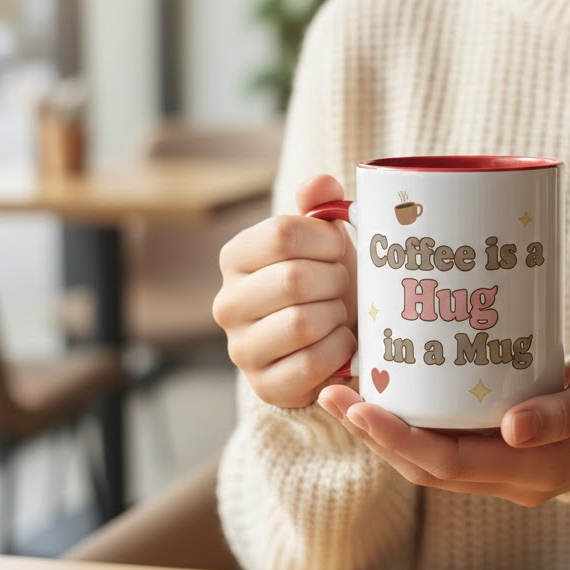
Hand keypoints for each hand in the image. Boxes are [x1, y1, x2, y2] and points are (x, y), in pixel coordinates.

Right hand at [212, 173, 358, 407]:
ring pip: (302, 323)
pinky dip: (339, 350)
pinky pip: (312, 363)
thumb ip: (320, 205)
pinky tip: (341, 343)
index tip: (339, 248)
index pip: (282, 233)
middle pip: (294, 279)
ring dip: (337, 315)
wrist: (334, 337)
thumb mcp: (325, 239)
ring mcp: (241, 348)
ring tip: (338, 312)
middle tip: (341, 285)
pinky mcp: (264, 385)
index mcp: (237, 256)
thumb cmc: (329, 281)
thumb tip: (321, 184)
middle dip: (334, 280)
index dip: (326, 239)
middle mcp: (228, 302)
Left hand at [317, 349, 569, 505]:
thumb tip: (514, 429)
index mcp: (534, 472)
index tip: (359, 407)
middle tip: (332, 393)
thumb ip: (564, 413)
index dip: (399, 439)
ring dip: (383, 430)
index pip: (450, 465)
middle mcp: (510, 477)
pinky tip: (388, 391)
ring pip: (428, 458)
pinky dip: (410, 422)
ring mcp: (503, 466)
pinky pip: (444, 443)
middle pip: (425, 467)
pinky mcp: (500, 446)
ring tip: (343, 392)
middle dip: (373, 434)